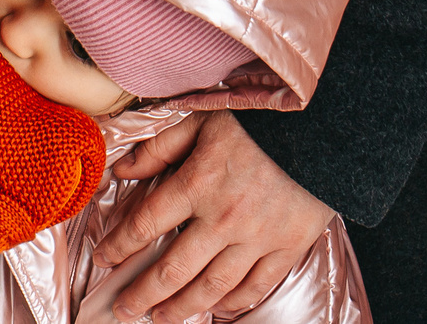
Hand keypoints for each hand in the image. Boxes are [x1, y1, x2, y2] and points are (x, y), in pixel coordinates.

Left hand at [97, 110, 333, 323]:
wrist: (322, 129)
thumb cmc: (258, 122)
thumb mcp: (201, 121)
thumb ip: (160, 148)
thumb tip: (123, 169)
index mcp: (198, 183)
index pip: (146, 224)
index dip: (119, 245)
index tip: (104, 258)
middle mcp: (224, 218)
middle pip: (174, 268)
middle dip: (143, 293)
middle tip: (124, 308)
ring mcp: (257, 238)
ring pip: (212, 286)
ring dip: (182, 307)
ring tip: (160, 317)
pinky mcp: (287, 247)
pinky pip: (255, 286)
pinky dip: (232, 302)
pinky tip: (215, 309)